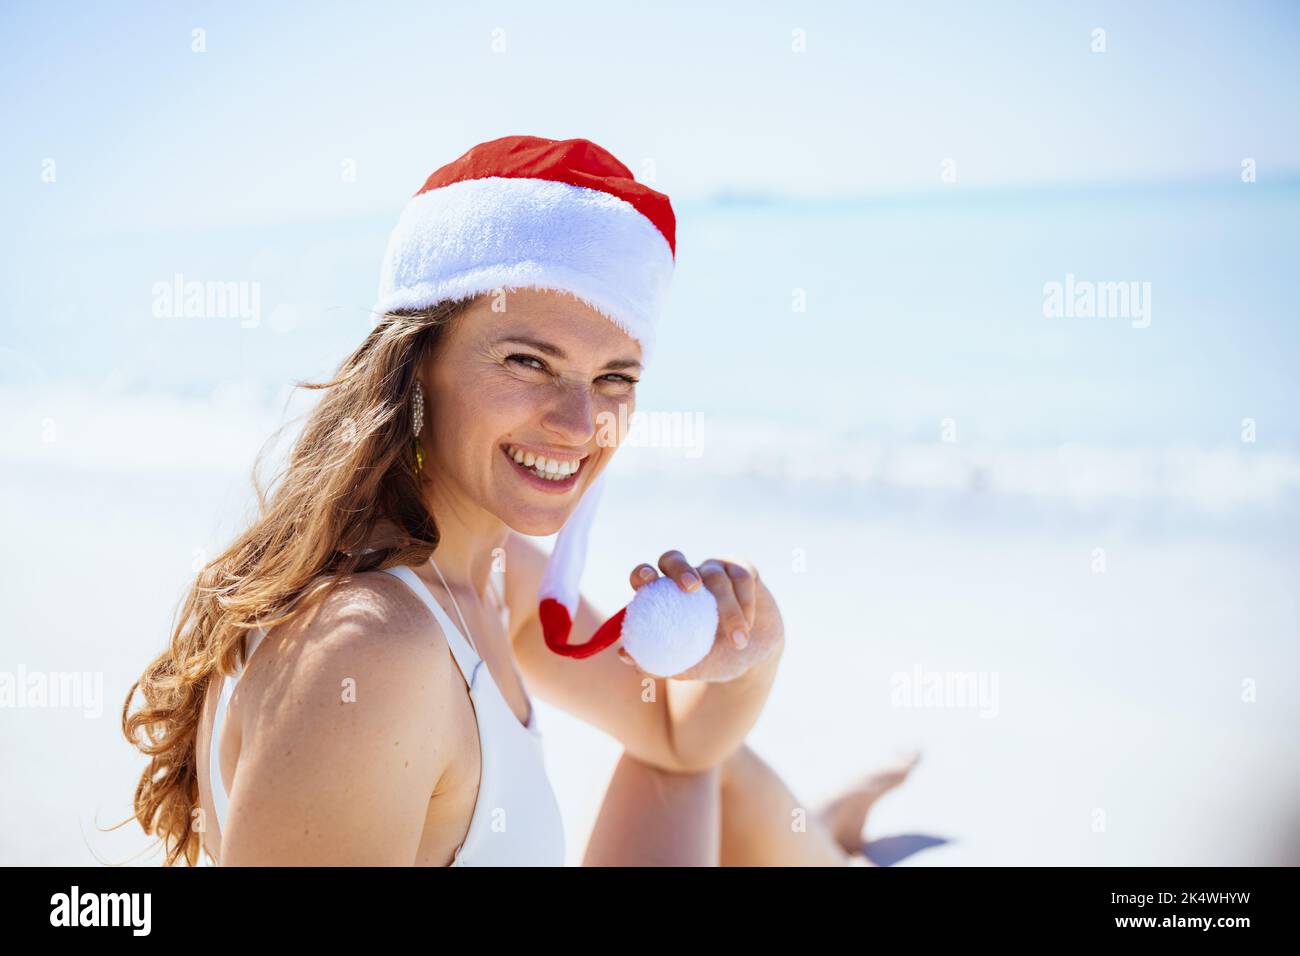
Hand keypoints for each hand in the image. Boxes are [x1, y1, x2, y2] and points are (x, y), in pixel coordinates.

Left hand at [617, 550, 782, 681]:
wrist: (752, 658)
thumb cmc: (712, 659)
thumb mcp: (686, 666)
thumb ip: (657, 662)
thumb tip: (624, 655)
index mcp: (663, 596)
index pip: (644, 575)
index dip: (642, 573)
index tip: (647, 582)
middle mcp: (685, 577)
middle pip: (673, 558)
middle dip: (681, 570)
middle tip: (691, 588)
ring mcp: (713, 569)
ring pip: (715, 575)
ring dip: (728, 609)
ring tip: (737, 642)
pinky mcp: (741, 568)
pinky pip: (742, 576)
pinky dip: (745, 603)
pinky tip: (747, 627)